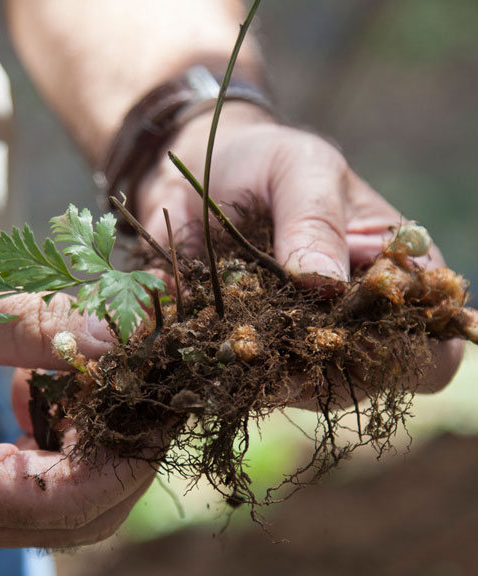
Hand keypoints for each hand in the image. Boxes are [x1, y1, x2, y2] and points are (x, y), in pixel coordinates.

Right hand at [0, 264, 154, 555]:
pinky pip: (33, 490)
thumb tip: (121, 336)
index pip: (59, 498)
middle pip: (73, 515)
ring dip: (93, 445)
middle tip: (146, 383)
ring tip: (84, 375)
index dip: (125, 452)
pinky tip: (41, 388)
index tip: (160, 395)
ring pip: (61, 508)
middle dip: (123, 451)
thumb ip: (33, 324)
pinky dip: (59, 444)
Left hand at [134, 102, 462, 391]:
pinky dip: (229, 369)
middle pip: (363, 381)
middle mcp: (355, 320)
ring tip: (234, 336)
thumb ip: (314, 218)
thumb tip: (325, 284)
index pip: (432, 346)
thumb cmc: (264, 162)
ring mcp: (300, 341)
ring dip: (271, 374)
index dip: (402, 355)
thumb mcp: (298, 168)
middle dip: (320, 368)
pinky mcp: (248, 349)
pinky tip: (209, 341)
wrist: (195, 171)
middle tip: (271, 336)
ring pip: (303, 390)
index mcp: (396, 275)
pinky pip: (246, 381)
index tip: (346, 332)